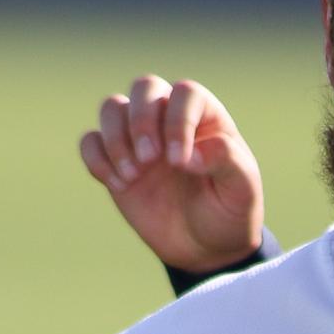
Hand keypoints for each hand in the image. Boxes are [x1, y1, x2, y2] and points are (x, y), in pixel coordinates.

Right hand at [77, 75, 266, 277]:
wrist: (206, 246)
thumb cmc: (229, 210)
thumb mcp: (242, 189)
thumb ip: (227, 161)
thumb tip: (191, 152)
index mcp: (206, 116)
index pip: (186, 94)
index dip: (178, 122)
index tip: (180, 162)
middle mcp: (169, 118)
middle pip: (144, 86)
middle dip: (141, 120)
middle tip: (150, 160)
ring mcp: (139, 137)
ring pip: (111, 108)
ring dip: (116, 139)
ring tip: (133, 176)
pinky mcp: (115, 161)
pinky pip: (90, 141)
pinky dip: (96, 158)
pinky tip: (119, 184)